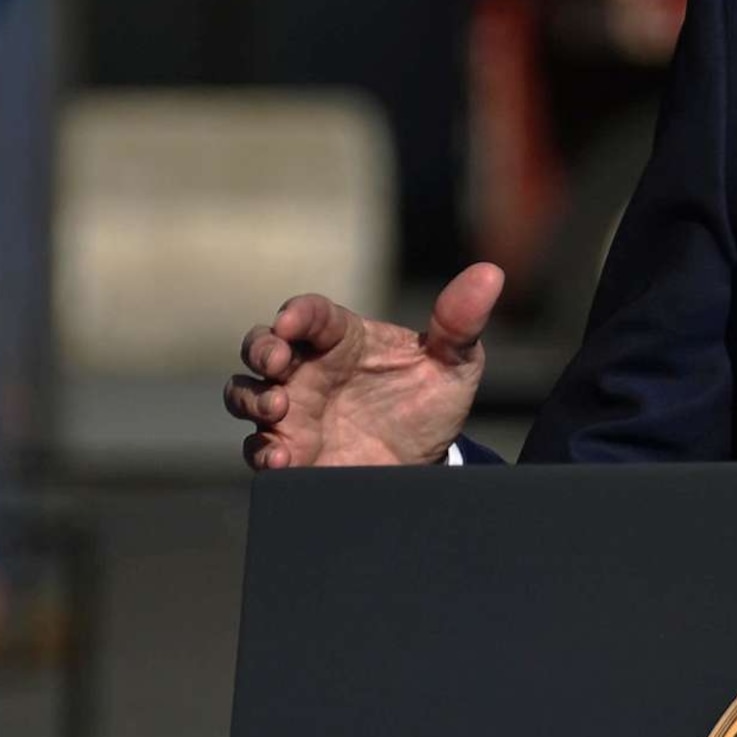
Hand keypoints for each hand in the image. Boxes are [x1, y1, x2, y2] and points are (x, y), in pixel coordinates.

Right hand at [223, 264, 504, 468]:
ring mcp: (294, 410)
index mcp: (344, 339)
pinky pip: (259, 447)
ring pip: (245, 392)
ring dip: (252, 397)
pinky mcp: (291, 450)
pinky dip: (263, 451)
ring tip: (279, 409)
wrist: (429, 463)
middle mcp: (309, 369)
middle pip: (261, 345)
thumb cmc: (432, 400)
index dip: (297, 313)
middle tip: (276, 361)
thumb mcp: (455, 363)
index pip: (311, 314)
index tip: (292, 321)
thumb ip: (462, 323)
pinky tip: (282, 459)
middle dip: (260, 348)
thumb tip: (490, 273)